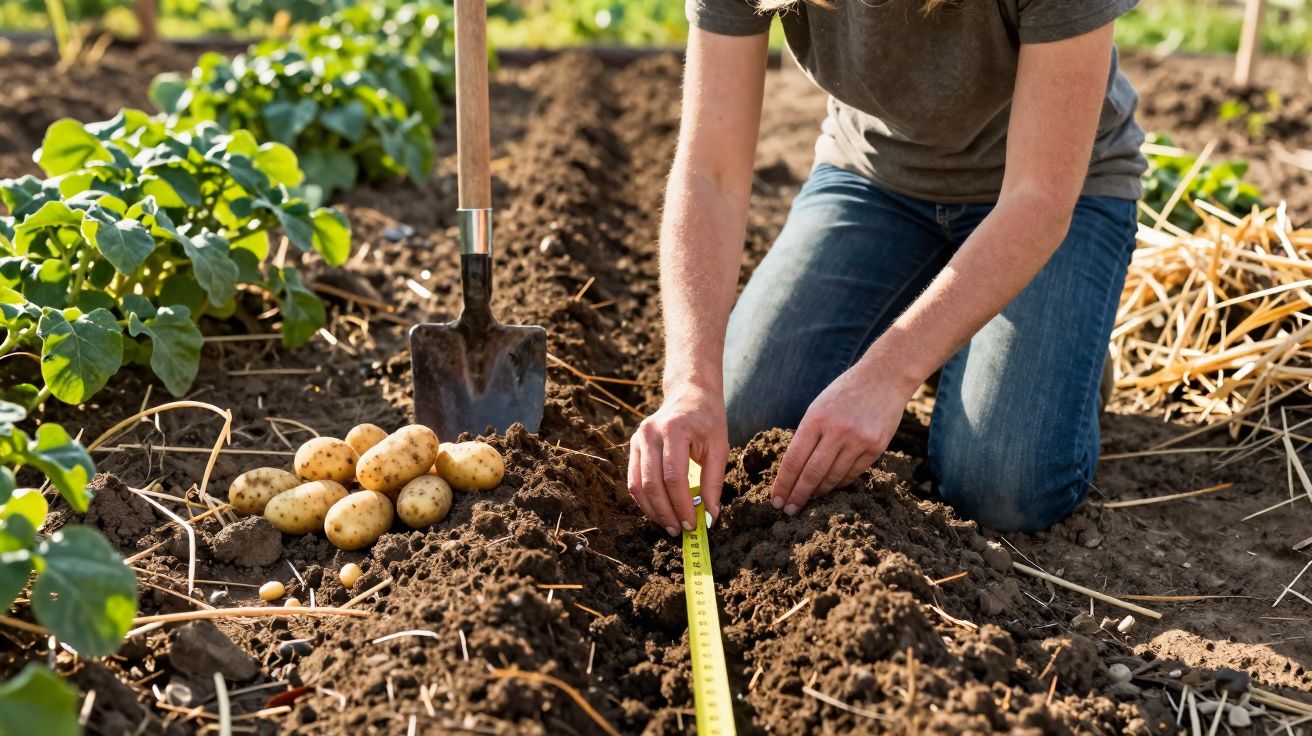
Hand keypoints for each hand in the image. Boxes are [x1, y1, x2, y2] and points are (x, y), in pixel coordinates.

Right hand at [628, 382, 729, 535]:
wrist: (689, 394)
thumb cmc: (708, 420)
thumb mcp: (719, 447)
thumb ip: (714, 482)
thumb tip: (710, 516)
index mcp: (674, 430)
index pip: (673, 477)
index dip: (682, 505)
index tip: (693, 524)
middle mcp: (650, 434)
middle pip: (652, 484)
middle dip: (666, 512)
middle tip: (679, 531)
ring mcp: (637, 439)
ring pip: (637, 485)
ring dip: (652, 510)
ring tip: (669, 526)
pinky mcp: (633, 446)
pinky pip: (633, 480)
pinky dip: (644, 500)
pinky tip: (659, 511)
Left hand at [771, 361, 912, 514]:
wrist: (884, 377)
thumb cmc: (844, 392)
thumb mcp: (818, 407)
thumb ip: (808, 436)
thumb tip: (793, 471)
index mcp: (816, 419)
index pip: (794, 460)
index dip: (783, 484)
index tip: (775, 500)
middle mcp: (837, 431)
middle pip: (812, 474)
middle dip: (797, 496)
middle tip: (787, 511)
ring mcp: (859, 440)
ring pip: (833, 478)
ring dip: (818, 493)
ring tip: (808, 501)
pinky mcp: (876, 447)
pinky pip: (853, 474)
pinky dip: (839, 484)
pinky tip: (830, 489)